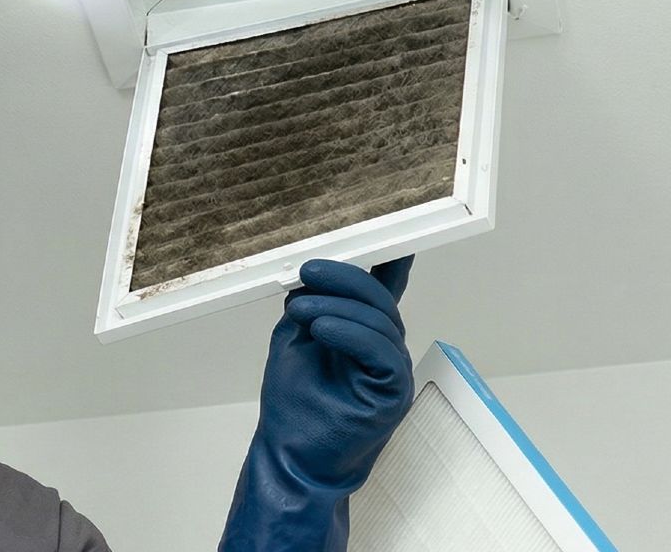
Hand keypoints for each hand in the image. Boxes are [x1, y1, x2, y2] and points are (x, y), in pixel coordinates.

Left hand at [219, 257, 414, 551]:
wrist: (290, 454)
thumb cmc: (293, 401)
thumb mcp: (294, 340)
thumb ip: (311, 306)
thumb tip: (315, 273)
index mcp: (362, 332)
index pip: (380, 289)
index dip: (388, 259)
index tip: (386, 228)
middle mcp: (383, 346)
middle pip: (378, 299)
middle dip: (343, 278)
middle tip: (307, 269)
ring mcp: (391, 369)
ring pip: (379, 322)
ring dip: (336, 307)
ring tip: (300, 308)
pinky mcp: (392, 391)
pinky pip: (380, 352)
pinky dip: (350, 334)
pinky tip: (322, 328)